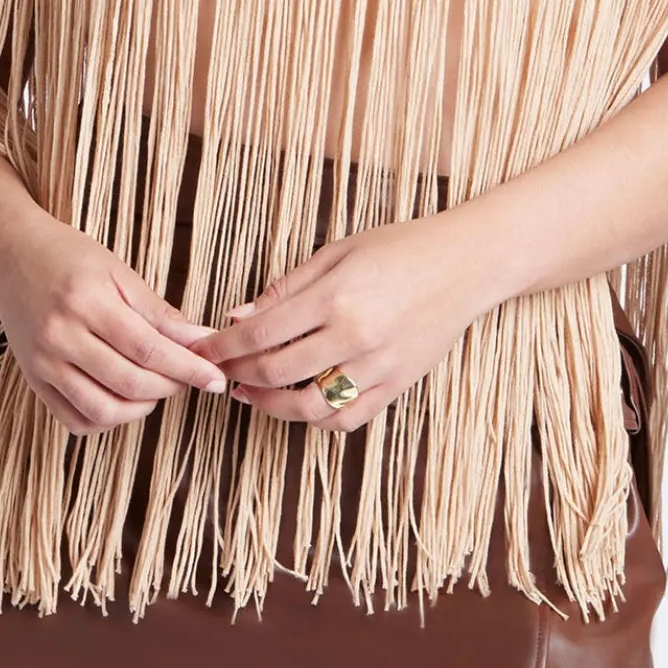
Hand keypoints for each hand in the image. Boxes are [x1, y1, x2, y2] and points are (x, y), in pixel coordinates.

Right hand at [0, 210, 228, 435]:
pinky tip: (124, 399)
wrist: (10, 255)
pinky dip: (107, 420)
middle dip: (171, 386)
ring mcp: (43, 364)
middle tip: (190, 377)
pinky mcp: (34, 380)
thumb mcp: (117, 270)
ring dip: (142, 408)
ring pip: (102, 410)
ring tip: (158, 388)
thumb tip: (200, 339)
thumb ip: (158, 311)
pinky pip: (75, 420)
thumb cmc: (67, 256)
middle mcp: (61, 337)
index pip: (148, 349)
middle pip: (129, 383)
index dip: (187, 367)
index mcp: (86, 303)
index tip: (214, 376)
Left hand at [186, 211, 489, 431]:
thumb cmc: (400, 248)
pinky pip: (347, 418)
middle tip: (219, 371)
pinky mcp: (397, 385)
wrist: (466, 265)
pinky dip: (316, 419)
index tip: (201, 349)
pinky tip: (299, 404)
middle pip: (276, 373)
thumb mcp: (337, 253)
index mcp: (335, 298)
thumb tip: (238, 316)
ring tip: (251, 394)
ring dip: (269, 405)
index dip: (222, 346)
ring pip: (308, 406)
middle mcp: (355, 337)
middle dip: (238, 375)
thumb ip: (286, 288)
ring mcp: (378, 366)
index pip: (260, 333)